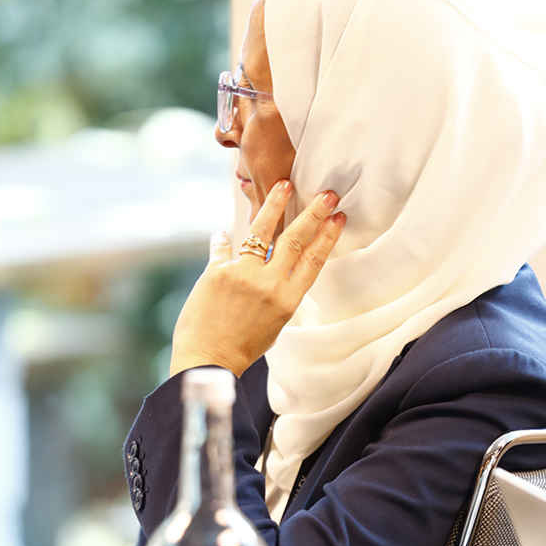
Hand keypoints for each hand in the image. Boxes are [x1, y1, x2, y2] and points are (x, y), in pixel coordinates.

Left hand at [169, 179, 345, 377]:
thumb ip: (277, 290)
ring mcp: (242, 275)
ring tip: (283, 185)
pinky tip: (222, 232)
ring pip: (262, 230)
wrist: (208, 360)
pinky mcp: (216, 273)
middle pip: (295, 239)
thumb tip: (272, 262)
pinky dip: (222, 239)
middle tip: (327, 194)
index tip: (338, 217)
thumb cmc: (242, 345)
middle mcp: (268, 284)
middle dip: (313, 213)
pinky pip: (222, 246)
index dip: (327, 236)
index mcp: (287, 300)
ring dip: (274, 204)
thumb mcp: (273, 322)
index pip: (313, 260)